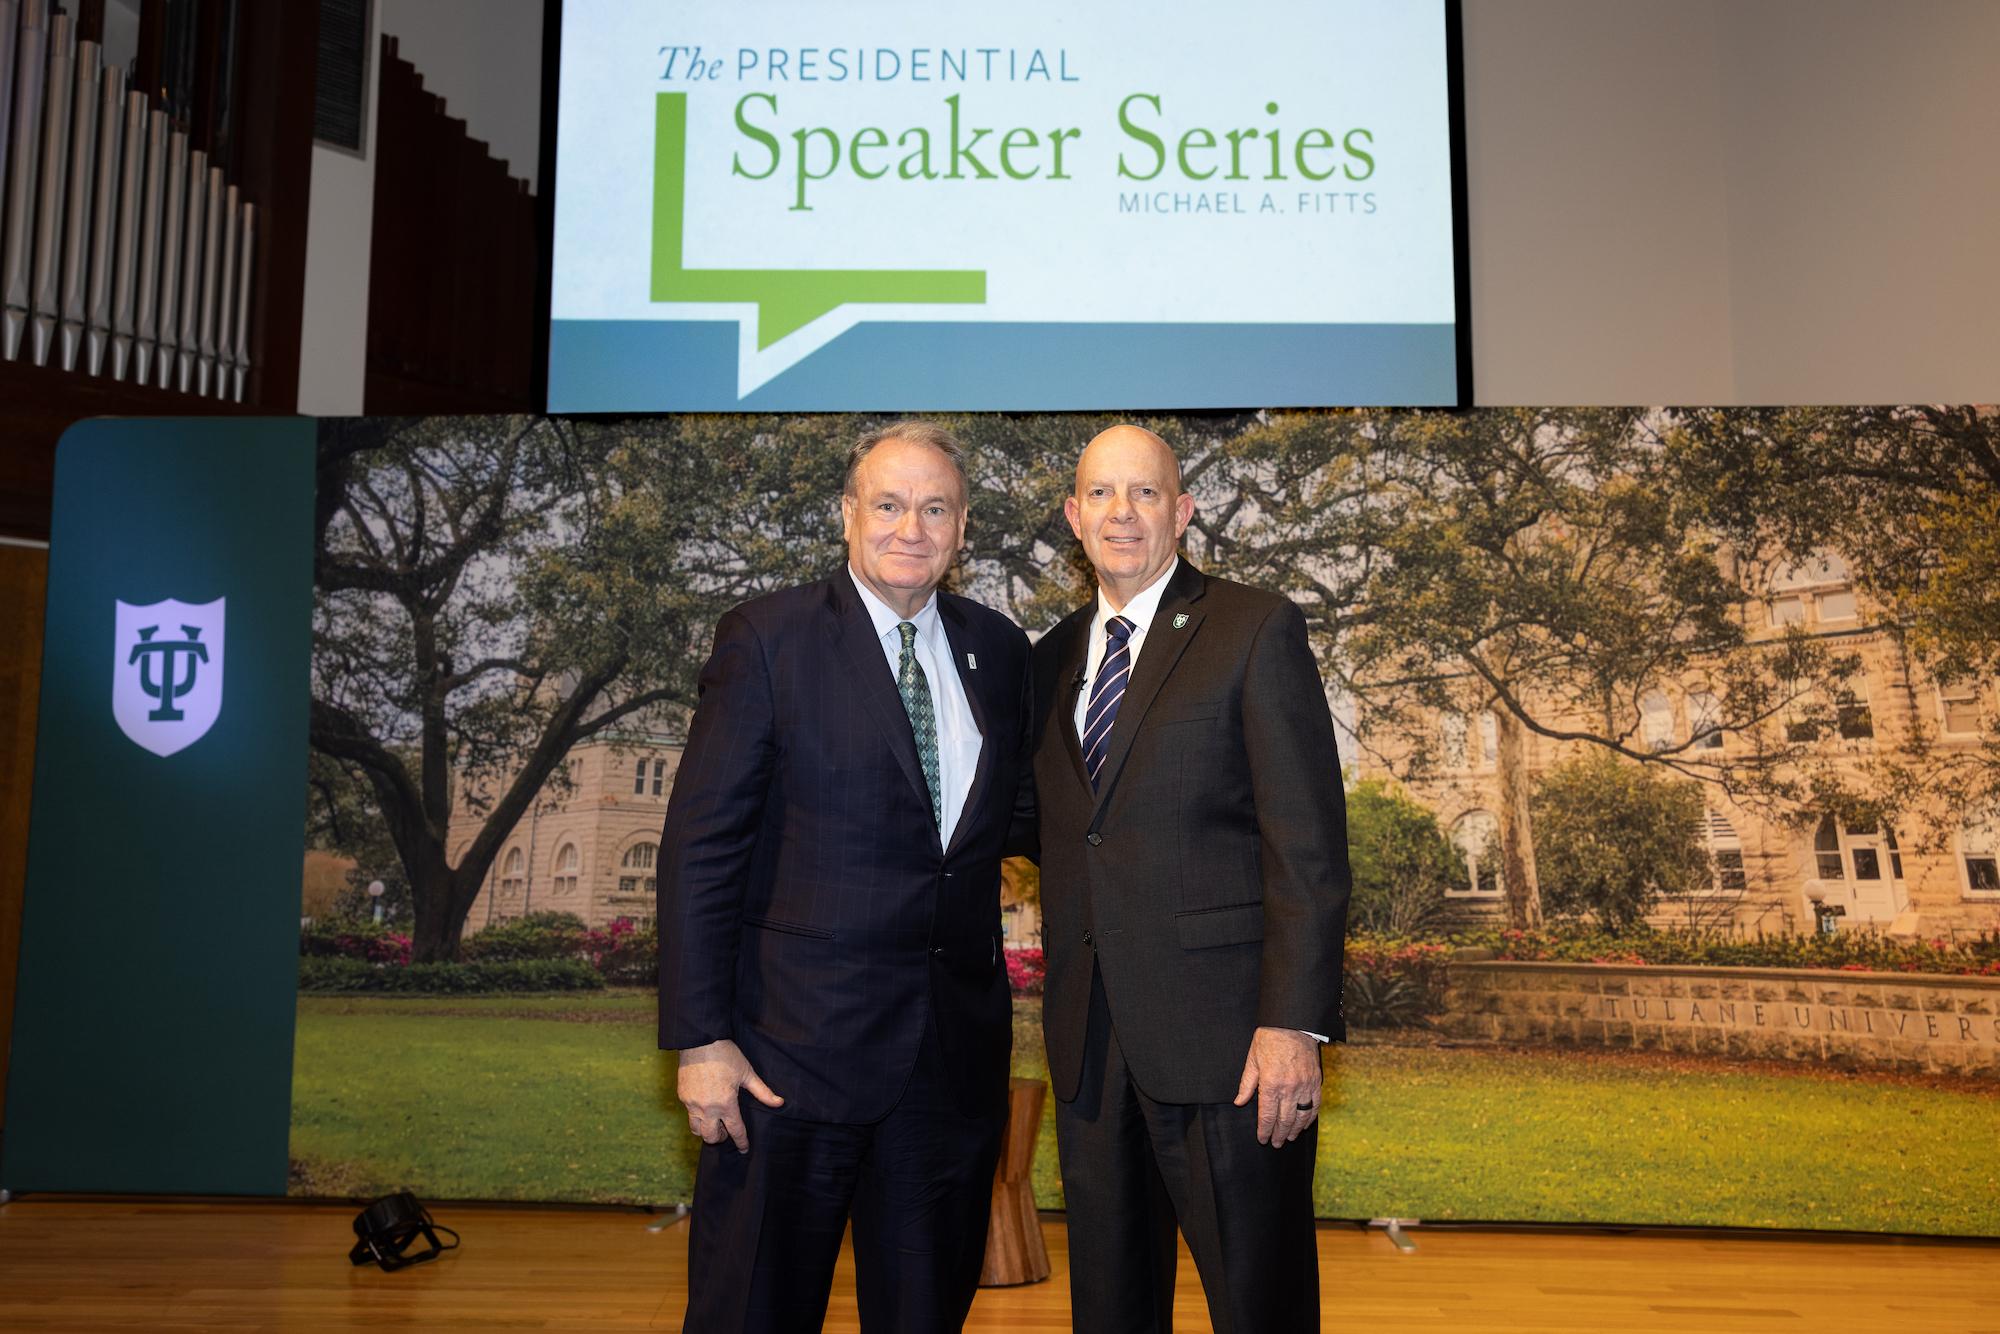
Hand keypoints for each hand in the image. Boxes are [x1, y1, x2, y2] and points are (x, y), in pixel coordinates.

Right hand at [677, 1039, 783, 1152]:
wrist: (700, 1040)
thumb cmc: (726, 1055)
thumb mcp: (747, 1073)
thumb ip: (762, 1091)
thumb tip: (779, 1102)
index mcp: (725, 1104)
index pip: (735, 1131)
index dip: (741, 1142)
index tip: (744, 1149)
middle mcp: (707, 1108)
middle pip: (711, 1137)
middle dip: (721, 1138)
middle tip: (727, 1130)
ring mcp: (692, 1104)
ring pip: (696, 1130)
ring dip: (706, 1130)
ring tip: (715, 1120)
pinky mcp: (682, 1097)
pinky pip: (689, 1114)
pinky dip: (698, 1116)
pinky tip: (705, 1106)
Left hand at [1232, 1027, 1322, 1146]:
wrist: (1293, 1023)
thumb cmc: (1269, 1039)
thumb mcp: (1252, 1060)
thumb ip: (1246, 1084)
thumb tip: (1239, 1102)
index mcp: (1271, 1084)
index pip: (1267, 1116)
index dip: (1265, 1130)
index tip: (1262, 1139)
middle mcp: (1289, 1088)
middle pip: (1284, 1120)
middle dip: (1279, 1134)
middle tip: (1276, 1144)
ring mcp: (1305, 1086)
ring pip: (1301, 1116)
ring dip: (1295, 1130)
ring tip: (1289, 1137)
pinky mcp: (1316, 1082)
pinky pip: (1314, 1105)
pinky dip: (1310, 1118)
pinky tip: (1304, 1124)